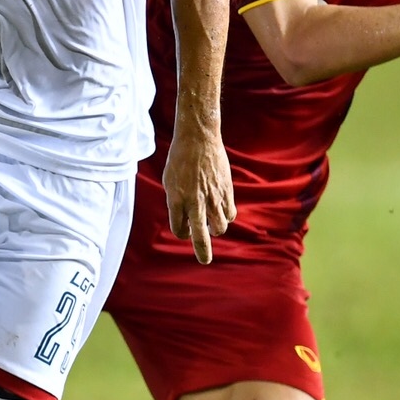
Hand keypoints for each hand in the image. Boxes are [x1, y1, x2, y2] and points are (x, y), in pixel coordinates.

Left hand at [162, 120, 234, 263]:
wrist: (199, 139)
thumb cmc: (180, 159)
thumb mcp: (169, 181)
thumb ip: (176, 202)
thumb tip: (184, 220)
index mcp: (176, 200)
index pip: (179, 230)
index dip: (182, 233)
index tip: (184, 231)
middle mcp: (195, 202)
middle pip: (201, 237)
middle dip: (203, 252)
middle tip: (204, 260)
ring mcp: (213, 197)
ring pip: (220, 227)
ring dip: (215, 230)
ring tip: (211, 224)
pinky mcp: (227, 191)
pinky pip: (230, 214)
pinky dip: (226, 217)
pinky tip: (221, 212)